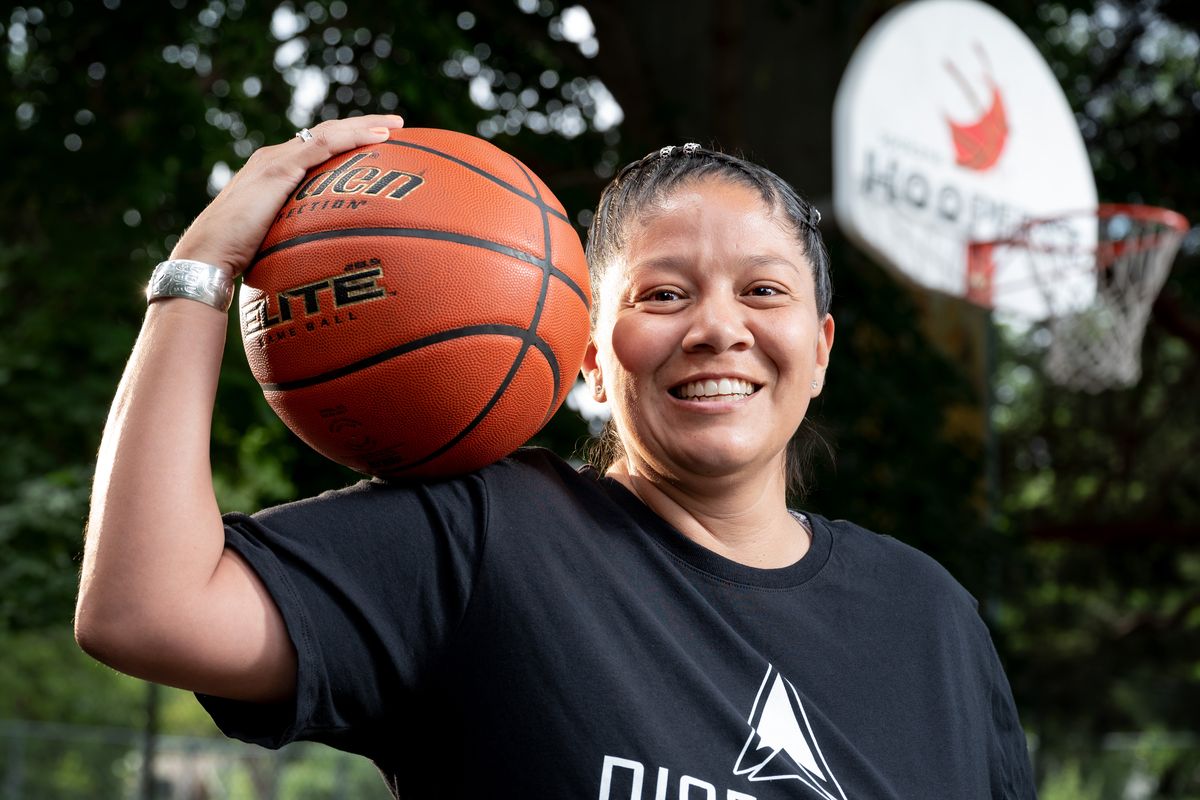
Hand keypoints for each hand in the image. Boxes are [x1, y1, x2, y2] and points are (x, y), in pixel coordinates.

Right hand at [171, 115, 404, 277]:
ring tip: (396, 125)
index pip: (319, 146)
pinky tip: (377, 138)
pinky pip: (322, 146)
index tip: (380, 140)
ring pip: (329, 133)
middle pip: (328, 133)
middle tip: (398, 123)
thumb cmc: (239, 256)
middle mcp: (275, 157)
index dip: (349, 140)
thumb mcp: (277, 237)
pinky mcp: (277, 170)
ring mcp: (276, 160)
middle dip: (363, 125)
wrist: (207, 255)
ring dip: (364, 126)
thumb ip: (298, 231)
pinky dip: (351, 138)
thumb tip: (326, 250)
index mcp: (275, 170)